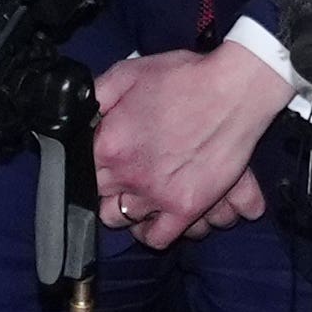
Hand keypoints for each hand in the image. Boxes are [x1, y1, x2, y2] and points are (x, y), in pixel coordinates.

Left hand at [89, 41, 286, 247]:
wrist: (233, 90)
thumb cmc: (183, 78)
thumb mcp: (128, 72)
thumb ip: (96, 95)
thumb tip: (79, 112)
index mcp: (109, 143)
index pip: (80, 170)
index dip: (88, 165)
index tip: (100, 160)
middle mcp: (128, 174)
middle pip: (99, 199)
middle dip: (105, 188)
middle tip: (118, 176)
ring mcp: (157, 194)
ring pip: (122, 220)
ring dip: (126, 210)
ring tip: (136, 196)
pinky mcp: (186, 208)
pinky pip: (158, 238)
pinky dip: (153, 233)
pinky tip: (154, 218)